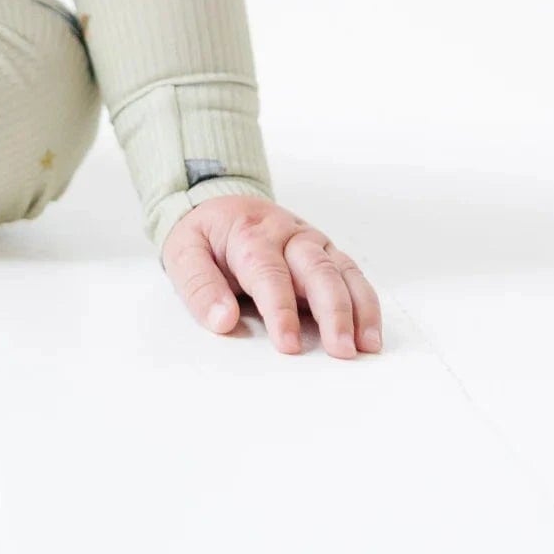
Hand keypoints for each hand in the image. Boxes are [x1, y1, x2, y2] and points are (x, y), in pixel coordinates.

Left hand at [161, 195, 382, 358]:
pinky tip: (371, 333)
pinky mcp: (326, 253)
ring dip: (357, 310)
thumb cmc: (204, 234)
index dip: (280, 310)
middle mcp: (288, 235)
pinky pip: (352, 276)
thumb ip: (200, 287)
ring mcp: (311, 242)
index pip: (269, 273)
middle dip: (332, 311)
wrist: (219, 202)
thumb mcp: (183, 252)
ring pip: (342, 272)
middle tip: (340, 351)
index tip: (288, 344)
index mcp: (251, 234)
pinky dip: (366, 303)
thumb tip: (222, 321)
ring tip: (365, 346)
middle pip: (317, 270)